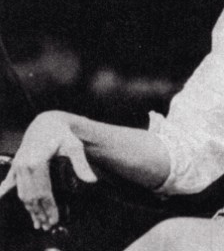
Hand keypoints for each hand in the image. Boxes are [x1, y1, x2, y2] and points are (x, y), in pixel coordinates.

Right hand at [0, 111, 96, 230]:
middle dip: (40, 213)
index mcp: (37, 163)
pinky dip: (11, 193)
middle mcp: (24, 165)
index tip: (55, 220)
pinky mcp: (16, 164)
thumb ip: (81, 164)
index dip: (49, 208)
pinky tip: (6, 198)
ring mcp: (18, 165)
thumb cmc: (63, 134)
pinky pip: (12, 183)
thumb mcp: (74, 146)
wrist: (48, 122)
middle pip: (31, 197)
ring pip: (22, 193)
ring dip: (29, 209)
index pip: (43, 193)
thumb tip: (92, 181)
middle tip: (47, 226)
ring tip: (37, 221)